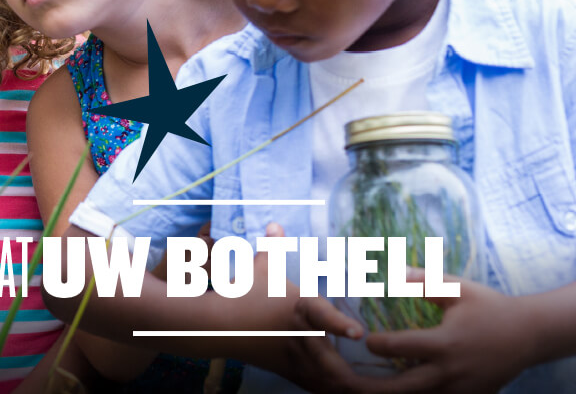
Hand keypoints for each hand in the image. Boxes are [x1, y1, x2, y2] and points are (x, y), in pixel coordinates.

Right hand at [242, 223, 372, 392]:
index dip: (340, 324)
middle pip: (329, 356)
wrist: (214, 324)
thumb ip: (272, 247)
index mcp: (298, 306)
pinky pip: (312, 384)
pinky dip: (328, 389)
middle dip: (352, 373)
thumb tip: (276, 223)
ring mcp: (291, 355)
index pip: (321, 315)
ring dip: (344, 386)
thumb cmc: (240, 292)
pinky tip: (345, 393)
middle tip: (385, 386)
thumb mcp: (258, 268)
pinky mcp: (286, 369)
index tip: (359, 333)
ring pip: (323, 376)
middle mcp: (298, 333)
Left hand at [349, 269, 537, 392]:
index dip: (375, 344)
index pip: (397, 348)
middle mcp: (450, 372)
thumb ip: (424, 281)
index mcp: (446, 343)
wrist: (530, 335)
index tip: (366, 338)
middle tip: (344, 375)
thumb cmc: (490, 307)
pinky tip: (394, 387)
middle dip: (367, 384)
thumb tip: (390, 270)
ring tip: (363, 385)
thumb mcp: (459, 289)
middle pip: (398, 388)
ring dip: (387, 393)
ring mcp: (459, 391)